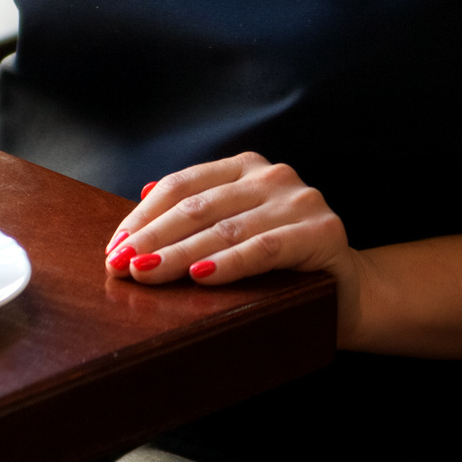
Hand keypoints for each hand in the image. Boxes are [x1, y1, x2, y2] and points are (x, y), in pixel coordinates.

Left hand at [105, 152, 364, 338]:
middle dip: (152, 238)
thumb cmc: (281, 265)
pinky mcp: (321, 231)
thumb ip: (198, 212)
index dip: (142, 217)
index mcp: (244, 168)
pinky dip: (229, 263)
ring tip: (147, 274)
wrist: (347, 293)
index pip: (180, 186)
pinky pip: (264, 248)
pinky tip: (200, 275)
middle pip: (197, 207)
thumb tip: (141, 196)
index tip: (113, 248)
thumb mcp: (236, 230)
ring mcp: (299, 200)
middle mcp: (272, 176)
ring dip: (179, 254)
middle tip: (120, 266)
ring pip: (225, 229)